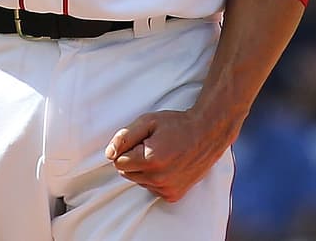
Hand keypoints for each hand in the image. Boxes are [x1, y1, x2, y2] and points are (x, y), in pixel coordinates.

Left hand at [104, 107, 237, 202]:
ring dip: (145, 170)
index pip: (118, 162)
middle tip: (152, 146)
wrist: (207, 134)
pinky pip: (152, 189)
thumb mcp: (148, 121)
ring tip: (162, 154)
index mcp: (150, 160)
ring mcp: (166, 189)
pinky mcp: (173, 195)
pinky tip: (168, 165)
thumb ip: (125, 137)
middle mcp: (158, 179)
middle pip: (127, 174)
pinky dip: (156, 178)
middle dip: (133, 160)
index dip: (128, 148)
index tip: (142, 140)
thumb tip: (108, 154)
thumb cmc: (177, 125)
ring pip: (139, 181)